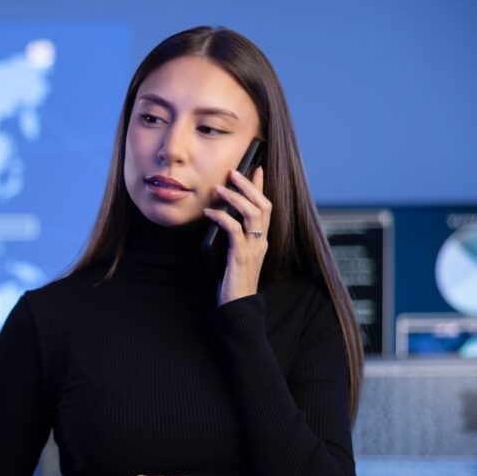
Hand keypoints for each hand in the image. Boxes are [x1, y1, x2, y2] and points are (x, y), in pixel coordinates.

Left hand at [203, 166, 272, 305]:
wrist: (238, 306)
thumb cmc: (234, 282)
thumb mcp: (236, 255)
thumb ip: (234, 238)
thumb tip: (221, 218)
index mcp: (261, 240)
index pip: (266, 207)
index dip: (261, 187)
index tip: (255, 168)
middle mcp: (261, 241)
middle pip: (263, 205)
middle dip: (249, 186)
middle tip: (234, 172)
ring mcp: (253, 248)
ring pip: (252, 214)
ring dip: (235, 198)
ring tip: (219, 188)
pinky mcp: (241, 256)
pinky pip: (234, 230)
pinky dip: (222, 218)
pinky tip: (210, 213)